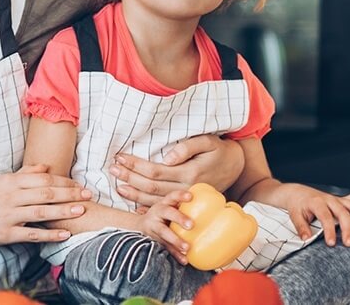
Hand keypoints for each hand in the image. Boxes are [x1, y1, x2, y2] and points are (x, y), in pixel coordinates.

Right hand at [0, 164, 89, 245]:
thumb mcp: (0, 182)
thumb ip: (24, 174)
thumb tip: (45, 167)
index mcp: (10, 182)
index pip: (42, 179)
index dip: (63, 182)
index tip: (79, 185)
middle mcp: (10, 197)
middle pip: (46, 193)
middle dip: (70, 194)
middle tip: (88, 195)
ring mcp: (8, 215)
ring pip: (41, 212)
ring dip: (63, 211)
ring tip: (81, 211)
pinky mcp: (6, 233)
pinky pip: (31, 233)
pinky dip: (49, 234)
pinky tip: (64, 234)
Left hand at [111, 135, 243, 205]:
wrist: (237, 166)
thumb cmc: (218, 150)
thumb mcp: (207, 141)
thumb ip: (187, 147)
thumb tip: (168, 157)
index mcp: (190, 172)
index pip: (155, 171)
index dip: (135, 165)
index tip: (120, 157)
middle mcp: (187, 188)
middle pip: (151, 187)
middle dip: (129, 178)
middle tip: (112, 169)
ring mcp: (187, 198)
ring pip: (155, 200)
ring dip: (134, 194)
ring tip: (117, 186)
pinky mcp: (187, 202)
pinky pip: (165, 208)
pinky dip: (147, 207)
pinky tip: (133, 204)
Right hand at [138, 189, 193, 264]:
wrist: (140, 226)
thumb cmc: (164, 217)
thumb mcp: (171, 209)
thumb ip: (187, 209)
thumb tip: (222, 209)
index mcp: (165, 203)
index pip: (172, 196)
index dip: (180, 195)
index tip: (190, 196)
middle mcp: (157, 212)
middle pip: (167, 212)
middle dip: (179, 218)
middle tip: (191, 225)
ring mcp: (153, 226)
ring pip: (163, 232)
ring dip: (175, 240)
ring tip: (187, 247)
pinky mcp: (153, 240)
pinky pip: (165, 247)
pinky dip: (175, 254)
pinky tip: (184, 259)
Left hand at [276, 184, 349, 246]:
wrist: (297, 193)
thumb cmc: (297, 205)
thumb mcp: (294, 215)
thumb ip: (301, 227)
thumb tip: (306, 239)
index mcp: (317, 202)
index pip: (325, 217)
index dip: (329, 230)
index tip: (331, 243)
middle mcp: (330, 200)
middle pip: (342, 213)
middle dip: (347, 228)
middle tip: (349, 243)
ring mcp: (338, 199)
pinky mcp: (343, 200)